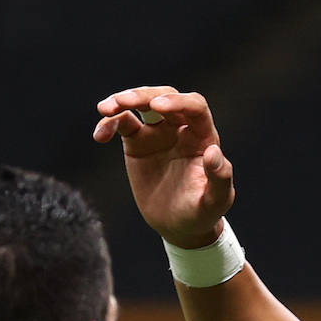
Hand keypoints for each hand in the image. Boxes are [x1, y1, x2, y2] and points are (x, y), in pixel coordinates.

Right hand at [94, 86, 233, 247]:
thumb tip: (214, 153)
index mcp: (203, 136)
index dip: (177, 102)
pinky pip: (122, 123)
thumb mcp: (216, 201)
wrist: (178, 225)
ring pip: (141, 104)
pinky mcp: (137, 142)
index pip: (194, 107)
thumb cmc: (202, 212)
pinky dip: (109, 124)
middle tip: (124, 102)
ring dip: (123, 101)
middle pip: (164, 97)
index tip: (158, 106)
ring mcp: (158, 132)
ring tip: (104, 109)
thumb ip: (220, 178)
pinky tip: (100, 135)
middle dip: (144, 95)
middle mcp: (181, 128)